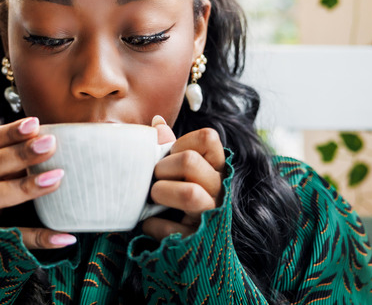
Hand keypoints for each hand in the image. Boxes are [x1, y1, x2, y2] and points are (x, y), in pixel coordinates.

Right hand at [0, 117, 76, 248]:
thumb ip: (1, 155)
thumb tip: (43, 136)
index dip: (7, 134)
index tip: (35, 124)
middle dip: (19, 155)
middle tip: (50, 144)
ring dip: (25, 187)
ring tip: (57, 178)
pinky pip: (12, 239)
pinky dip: (39, 238)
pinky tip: (66, 236)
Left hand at [142, 115, 225, 239]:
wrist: (190, 248)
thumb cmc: (179, 197)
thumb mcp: (177, 171)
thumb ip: (169, 148)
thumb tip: (156, 122)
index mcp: (216, 167)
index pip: (208, 137)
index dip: (181, 143)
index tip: (170, 156)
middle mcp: (220, 188)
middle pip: (190, 161)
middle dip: (162, 169)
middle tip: (155, 179)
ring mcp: (213, 215)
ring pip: (189, 194)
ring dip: (161, 193)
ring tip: (154, 198)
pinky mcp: (199, 241)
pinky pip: (172, 229)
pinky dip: (153, 225)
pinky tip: (151, 223)